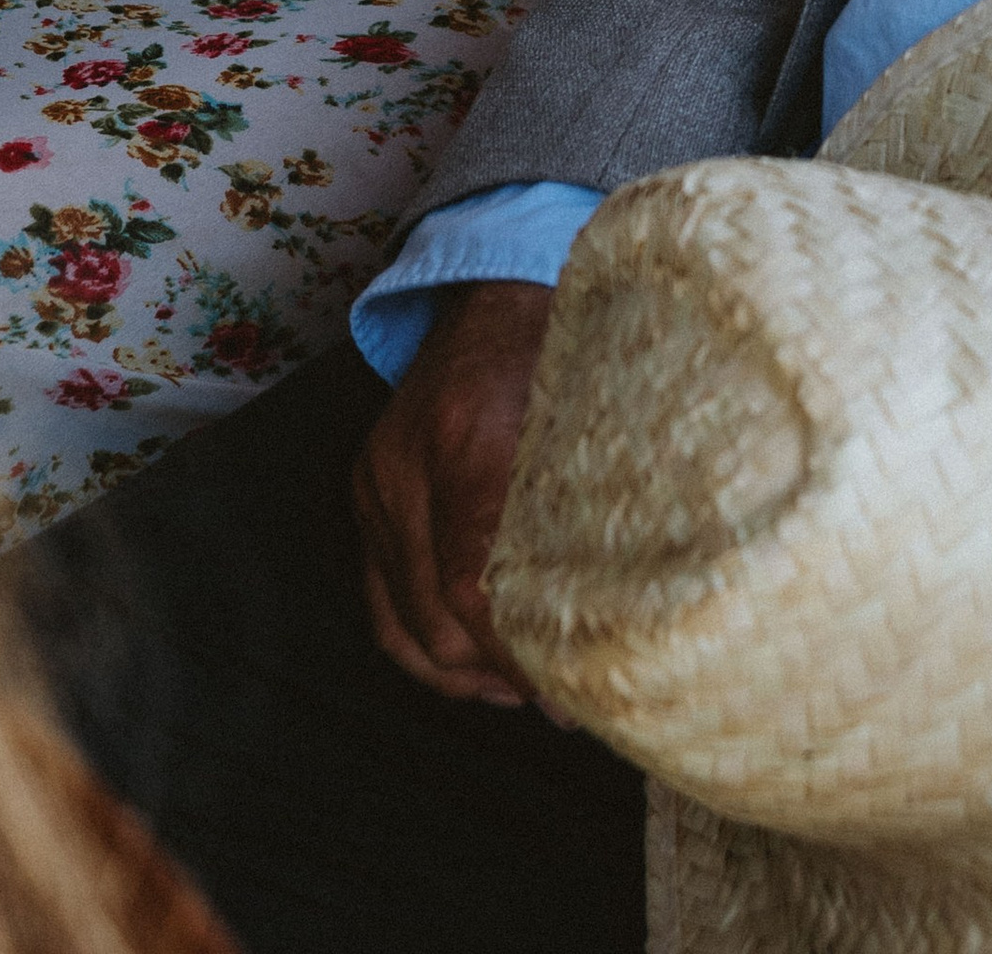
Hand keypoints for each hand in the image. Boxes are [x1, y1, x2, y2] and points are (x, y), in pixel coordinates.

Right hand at [353, 280, 554, 704]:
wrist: (495, 288)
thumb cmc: (554, 347)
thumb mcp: (589, 414)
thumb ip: (594, 509)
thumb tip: (627, 619)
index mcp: (466, 437)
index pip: (471, 583)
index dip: (515, 656)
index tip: (566, 695)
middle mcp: (405, 462)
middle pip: (433, 616)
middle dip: (497, 675)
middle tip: (562, 701)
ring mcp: (376, 478)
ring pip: (400, 623)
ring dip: (461, 671)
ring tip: (523, 690)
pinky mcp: (365, 488)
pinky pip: (381, 599)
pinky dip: (424, 642)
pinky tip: (476, 661)